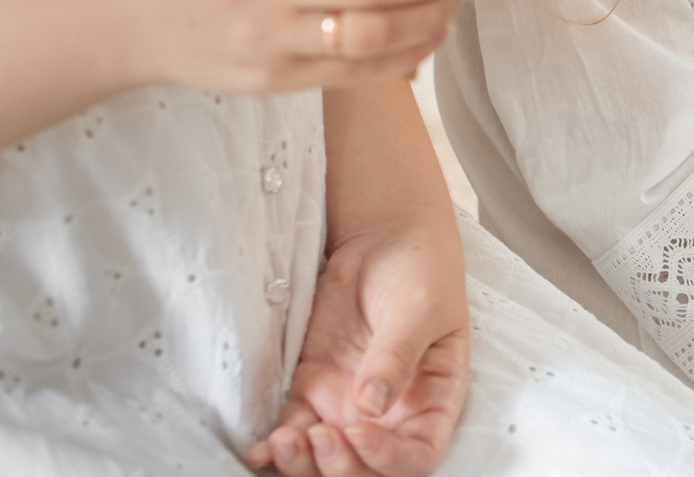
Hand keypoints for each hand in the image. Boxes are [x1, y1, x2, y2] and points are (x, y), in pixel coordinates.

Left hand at [248, 221, 472, 476]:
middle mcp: (391, 416)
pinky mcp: (313, 389)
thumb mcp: (420, 308)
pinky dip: (275, 446)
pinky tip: (262, 448)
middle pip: (366, 468)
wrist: (384, 239)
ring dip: (303, 464)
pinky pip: (292, 429)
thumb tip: (371, 406)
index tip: (361, 433)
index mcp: (432, 401)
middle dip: (340, 467)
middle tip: (321, 436)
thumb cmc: (421, 271)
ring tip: (284, 441)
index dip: (390, 460)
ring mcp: (348, 406)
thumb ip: (397, 356)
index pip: (418, 454)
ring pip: (325, 457)